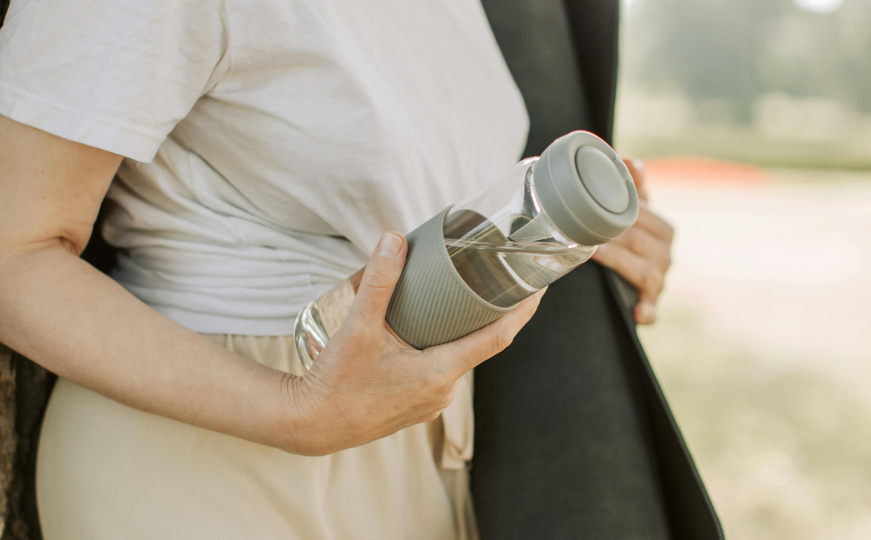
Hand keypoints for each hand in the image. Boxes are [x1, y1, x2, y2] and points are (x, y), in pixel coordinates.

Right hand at [283, 232, 544, 455]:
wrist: (309, 425)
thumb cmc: (335, 382)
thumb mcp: (357, 327)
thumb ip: (378, 281)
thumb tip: (393, 240)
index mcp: (439, 372)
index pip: (497, 339)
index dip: (522, 312)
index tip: (538, 289)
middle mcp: (442, 391)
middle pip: (481, 346)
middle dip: (491, 315)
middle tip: (498, 282)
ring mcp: (430, 402)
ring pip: (458, 358)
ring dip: (464, 332)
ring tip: (463, 300)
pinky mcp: (415, 405)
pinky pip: (441, 371)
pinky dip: (443, 348)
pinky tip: (429, 332)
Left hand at [592, 158, 673, 324]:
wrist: (627, 279)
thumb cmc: (629, 238)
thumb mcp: (632, 211)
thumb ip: (632, 187)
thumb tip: (629, 158)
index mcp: (662, 231)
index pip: (649, 218)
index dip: (628, 212)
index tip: (604, 208)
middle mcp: (665, 255)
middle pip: (646, 243)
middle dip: (619, 235)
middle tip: (589, 227)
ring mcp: (659, 281)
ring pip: (646, 271)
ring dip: (621, 261)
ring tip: (595, 252)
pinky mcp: (651, 305)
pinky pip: (653, 311)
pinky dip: (647, 311)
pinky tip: (637, 313)